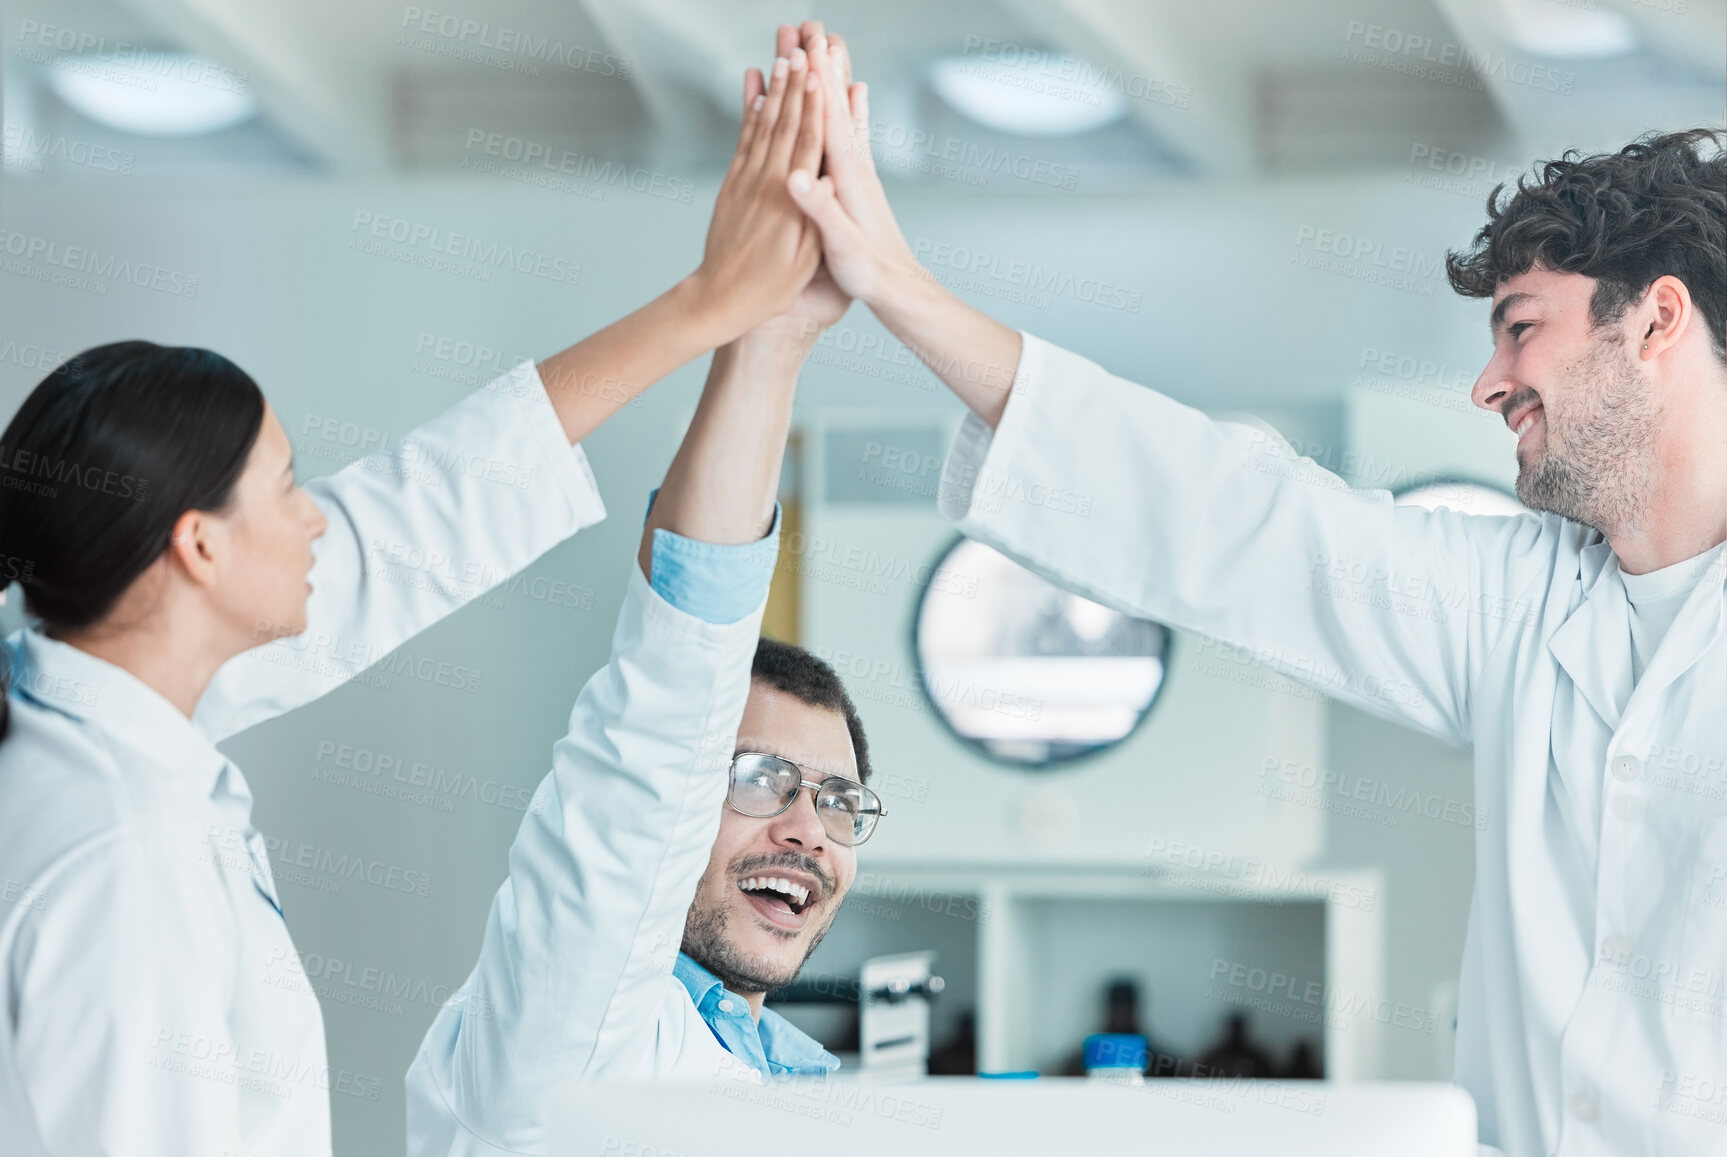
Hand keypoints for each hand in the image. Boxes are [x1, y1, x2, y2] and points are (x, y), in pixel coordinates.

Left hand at [690, 26, 825, 340]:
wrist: (721, 298)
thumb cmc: (772, 287)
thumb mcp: (806, 259)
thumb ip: (817, 215)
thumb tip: (828, 178)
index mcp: (791, 200)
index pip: (808, 143)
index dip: (816, 106)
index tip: (821, 75)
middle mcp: (768, 182)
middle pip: (786, 124)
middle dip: (795, 85)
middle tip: (802, 49)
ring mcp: (747, 181)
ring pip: (764, 126)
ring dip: (774, 91)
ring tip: (781, 59)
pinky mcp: (732, 186)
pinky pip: (744, 142)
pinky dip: (751, 115)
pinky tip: (756, 95)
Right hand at [783, 22, 919, 307]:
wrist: (899, 289)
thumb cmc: (869, 273)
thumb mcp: (839, 246)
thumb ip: (820, 210)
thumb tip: (797, 178)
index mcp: (847, 176)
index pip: (828, 117)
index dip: (817, 81)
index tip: (806, 44)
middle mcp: (857, 164)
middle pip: (838, 103)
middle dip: (824, 63)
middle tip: (813, 25)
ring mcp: (860, 169)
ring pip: (845, 110)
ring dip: (835, 75)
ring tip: (830, 42)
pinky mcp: (860, 179)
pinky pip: (849, 130)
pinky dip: (847, 104)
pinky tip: (855, 91)